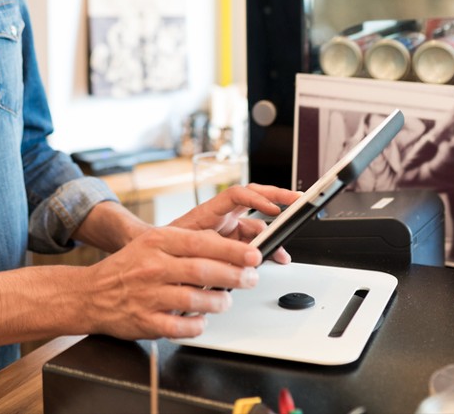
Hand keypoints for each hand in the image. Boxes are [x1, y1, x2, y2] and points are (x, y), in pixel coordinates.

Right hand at [79, 225, 263, 340]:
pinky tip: (202, 320)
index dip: (232, 250)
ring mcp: (148, 295)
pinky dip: (198, 325)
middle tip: (250, 278)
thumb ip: (186, 243)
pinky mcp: (145, 321)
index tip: (253, 255)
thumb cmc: (127, 268)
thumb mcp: (152, 243)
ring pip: (196, 300)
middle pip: (203, 271)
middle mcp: (152, 267)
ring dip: (219, 302)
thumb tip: (225, 246)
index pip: (201, 243)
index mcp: (156, 242)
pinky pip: (181, 326)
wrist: (90, 294)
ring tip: (225, 301)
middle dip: (234, 276)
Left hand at [170, 182, 301, 261]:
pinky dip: (267, 248)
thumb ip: (210, 245)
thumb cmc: (163, 247)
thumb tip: (236, 251)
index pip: (237, 195)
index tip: (273, 209)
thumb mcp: (186, 246)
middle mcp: (222, 216)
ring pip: (258, 225)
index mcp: (210, 211)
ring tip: (284, 249)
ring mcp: (228, 229)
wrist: (155, 258)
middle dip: (278, 198)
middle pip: (255, 199)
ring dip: (274, 234)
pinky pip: (254, 241)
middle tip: (298, 201)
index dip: (257, 199)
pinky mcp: (231, 243)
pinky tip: (276, 256)